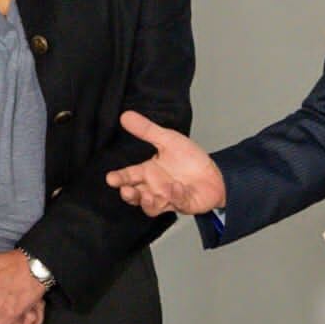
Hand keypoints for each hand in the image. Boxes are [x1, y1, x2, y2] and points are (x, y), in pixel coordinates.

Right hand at [105, 110, 225, 215]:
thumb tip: (125, 116)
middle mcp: (155, 188)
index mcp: (149, 172)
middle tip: (126, 191)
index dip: (119, 178)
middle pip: (136, 196)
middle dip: (130, 195)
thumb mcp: (167, 139)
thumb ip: (146, 130)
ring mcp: (168, 198)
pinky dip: (176, 196)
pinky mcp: (183, 204)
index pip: (129, 176)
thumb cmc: (188, 159)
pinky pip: (177, 203)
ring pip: (152, 207)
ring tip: (148, 196)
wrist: (213, 173)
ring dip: (148, 203)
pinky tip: (176, 187)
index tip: (110, 178)